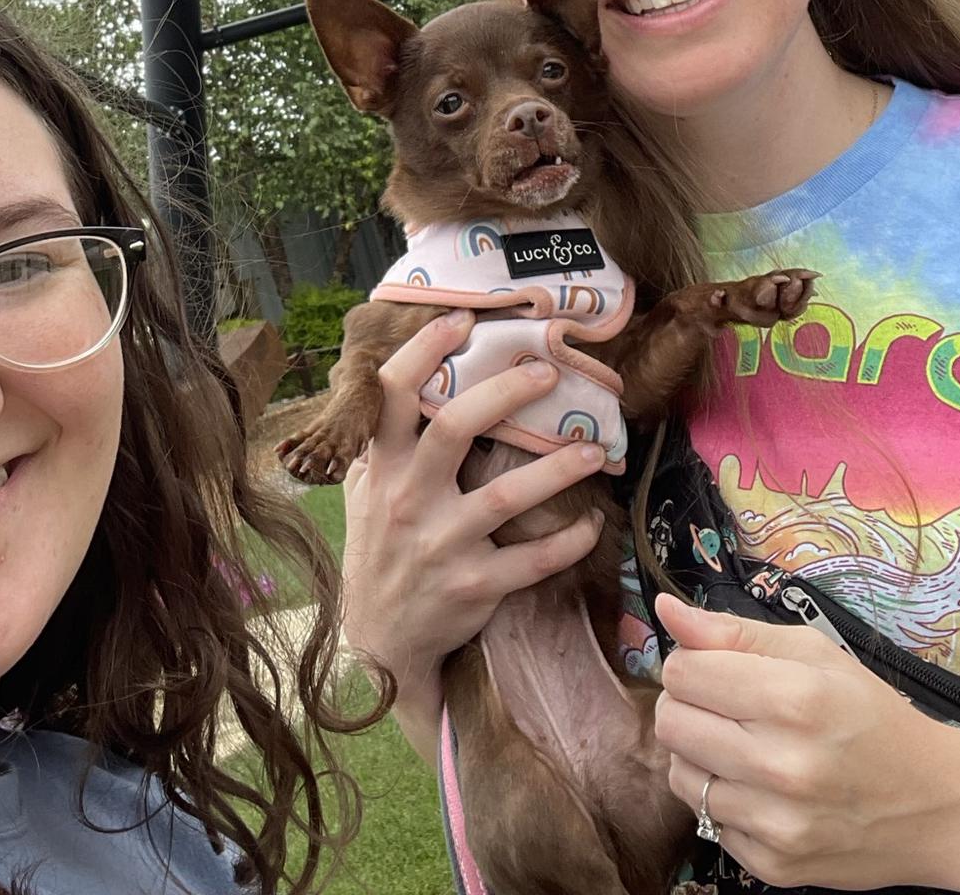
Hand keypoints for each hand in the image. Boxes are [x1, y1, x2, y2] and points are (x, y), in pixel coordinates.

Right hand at [341, 309, 606, 761]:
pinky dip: (569, 542)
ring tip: (595, 449)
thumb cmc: (377, 549)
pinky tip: (592, 523)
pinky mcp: (476, 586)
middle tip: (549, 372)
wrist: (380, 638)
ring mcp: (444, 544)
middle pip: (456, 427)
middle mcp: (410, 499)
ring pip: (507, 496)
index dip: (425, 351)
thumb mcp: (364, 492)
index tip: (462, 319)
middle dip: (505, 393)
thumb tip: (406, 382)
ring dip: (557, 468)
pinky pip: (533, 560)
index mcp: (381, 468)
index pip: (394, 395)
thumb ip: (382, 445)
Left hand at [653, 592, 959, 893]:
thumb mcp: (814, 655)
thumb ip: (733, 632)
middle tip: (726, 710)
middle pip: (670, 723)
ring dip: (700, 756)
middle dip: (688, 707)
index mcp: (793, 699)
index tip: (718, 672)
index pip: (681, 672)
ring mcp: (777, 824)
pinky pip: (707, 822)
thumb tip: (665, 610)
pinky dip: (724, 801)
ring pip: (680, 775)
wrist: (937, 806)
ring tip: (743, 749)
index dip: (691, 665)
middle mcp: (781, 765)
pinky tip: (761, 791)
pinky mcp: (774, 866)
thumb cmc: (872, 716)